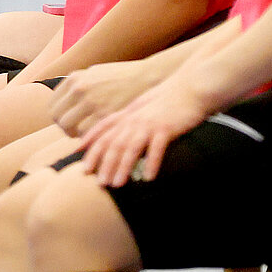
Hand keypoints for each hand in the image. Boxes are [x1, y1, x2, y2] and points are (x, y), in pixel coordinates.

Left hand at [47, 59, 161, 137]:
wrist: (148, 77)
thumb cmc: (121, 76)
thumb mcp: (94, 72)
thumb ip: (76, 84)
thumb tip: (61, 99)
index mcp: (75, 79)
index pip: (53, 106)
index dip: (58, 117)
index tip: (66, 121)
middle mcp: (81, 89)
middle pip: (59, 120)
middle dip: (65, 128)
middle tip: (74, 130)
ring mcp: (93, 103)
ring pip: (71, 129)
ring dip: (77, 134)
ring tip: (87, 132)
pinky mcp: (106, 116)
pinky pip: (88, 134)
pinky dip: (91, 137)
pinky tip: (99, 133)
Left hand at [75, 79, 209, 187]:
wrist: (191, 86)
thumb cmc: (168, 99)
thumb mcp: (143, 106)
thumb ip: (129, 119)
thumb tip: (119, 135)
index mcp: (127, 114)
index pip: (103, 129)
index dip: (90, 144)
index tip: (81, 159)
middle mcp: (134, 119)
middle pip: (113, 143)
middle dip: (104, 163)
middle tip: (99, 183)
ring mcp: (149, 123)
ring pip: (130, 147)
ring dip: (122, 167)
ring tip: (117, 184)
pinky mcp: (166, 127)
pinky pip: (157, 147)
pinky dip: (152, 162)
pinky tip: (149, 177)